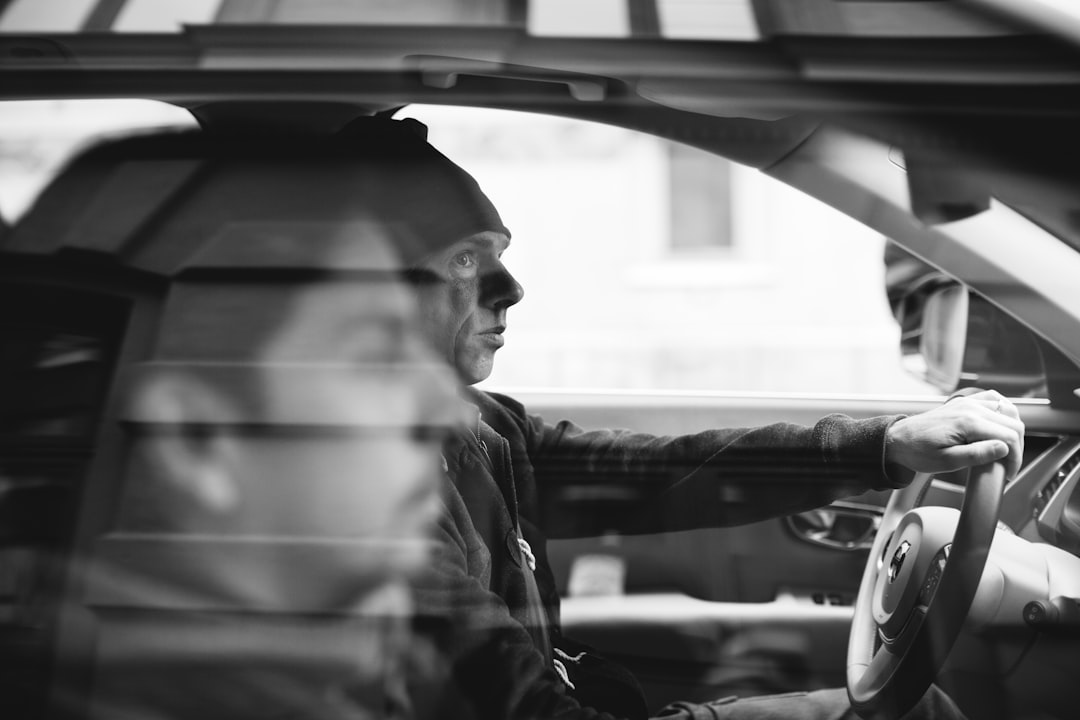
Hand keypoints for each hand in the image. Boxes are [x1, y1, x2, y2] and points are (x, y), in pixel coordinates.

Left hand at [885, 389, 1024, 480]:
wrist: (898, 439)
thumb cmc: (918, 452)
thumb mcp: (947, 461)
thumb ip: (977, 455)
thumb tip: (1004, 448)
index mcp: (968, 422)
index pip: (1009, 437)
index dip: (1015, 458)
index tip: (1008, 474)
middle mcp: (971, 407)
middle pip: (1013, 423)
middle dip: (1017, 447)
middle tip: (1008, 466)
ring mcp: (968, 402)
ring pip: (1008, 409)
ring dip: (1014, 429)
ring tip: (1007, 450)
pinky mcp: (964, 402)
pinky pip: (994, 399)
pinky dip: (1004, 411)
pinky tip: (1002, 425)